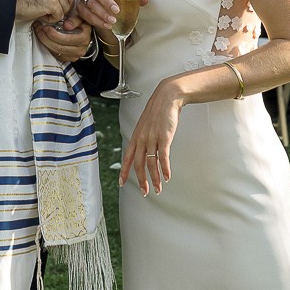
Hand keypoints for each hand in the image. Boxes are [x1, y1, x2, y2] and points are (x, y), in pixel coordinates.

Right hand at [13, 0, 74, 23]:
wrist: (12, 2)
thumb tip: (66, 2)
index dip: (65, 1)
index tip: (57, 6)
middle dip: (64, 9)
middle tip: (52, 12)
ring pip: (66, 8)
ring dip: (56, 14)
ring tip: (44, 13)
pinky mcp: (52, 3)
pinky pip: (59, 16)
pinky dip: (51, 19)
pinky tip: (41, 15)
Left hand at [33, 18, 91, 63]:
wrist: (84, 32)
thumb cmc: (81, 23)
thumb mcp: (80, 18)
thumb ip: (74, 20)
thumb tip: (67, 25)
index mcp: (84, 38)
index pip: (66, 39)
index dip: (54, 34)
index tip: (46, 27)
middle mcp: (80, 49)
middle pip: (59, 47)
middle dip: (46, 38)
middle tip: (39, 29)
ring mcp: (74, 56)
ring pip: (56, 52)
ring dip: (45, 42)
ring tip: (39, 32)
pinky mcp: (68, 58)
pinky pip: (56, 55)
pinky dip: (48, 47)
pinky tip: (43, 39)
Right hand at [76, 0, 121, 33]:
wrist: (103, 12)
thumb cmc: (113, 1)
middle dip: (105, 1)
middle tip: (116, 10)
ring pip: (89, 4)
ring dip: (101, 13)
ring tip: (112, 21)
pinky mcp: (80, 10)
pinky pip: (84, 15)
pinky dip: (95, 20)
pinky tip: (105, 25)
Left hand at [120, 79, 181, 195]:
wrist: (166, 98)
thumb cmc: (158, 111)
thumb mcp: (146, 125)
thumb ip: (145, 137)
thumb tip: (147, 149)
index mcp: (136, 136)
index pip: (128, 157)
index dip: (124, 171)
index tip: (122, 182)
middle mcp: (142, 139)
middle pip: (139, 164)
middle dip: (142, 180)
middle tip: (145, 191)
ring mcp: (152, 138)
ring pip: (151, 164)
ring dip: (155, 178)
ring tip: (158, 188)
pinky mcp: (164, 137)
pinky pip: (163, 157)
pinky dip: (165, 169)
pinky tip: (167, 177)